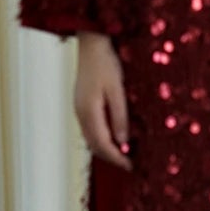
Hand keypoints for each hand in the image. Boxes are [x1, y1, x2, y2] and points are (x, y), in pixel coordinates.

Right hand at [74, 32, 132, 168]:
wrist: (91, 45)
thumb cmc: (105, 63)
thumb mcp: (117, 90)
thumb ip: (120, 117)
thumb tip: (123, 141)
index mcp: (89, 112)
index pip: (102, 144)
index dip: (116, 157)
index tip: (131, 165)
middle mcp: (80, 114)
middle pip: (94, 145)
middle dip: (111, 156)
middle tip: (129, 163)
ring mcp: (79, 109)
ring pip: (91, 138)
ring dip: (106, 148)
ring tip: (123, 153)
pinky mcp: (81, 104)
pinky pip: (90, 128)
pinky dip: (101, 137)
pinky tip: (113, 136)